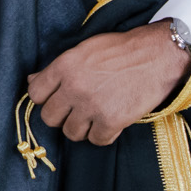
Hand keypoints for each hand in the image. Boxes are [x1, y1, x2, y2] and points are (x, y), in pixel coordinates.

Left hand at [28, 20, 190, 145]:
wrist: (157, 55)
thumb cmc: (121, 50)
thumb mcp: (83, 50)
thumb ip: (57, 68)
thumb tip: (32, 80)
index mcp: (64, 66)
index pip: (35, 94)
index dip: (45, 98)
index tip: (57, 98)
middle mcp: (74, 87)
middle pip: (49, 118)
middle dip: (61, 116)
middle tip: (76, 110)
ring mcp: (92, 106)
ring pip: (71, 133)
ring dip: (82, 128)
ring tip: (95, 116)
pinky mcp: (112, 121)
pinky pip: (96, 140)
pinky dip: (103, 135)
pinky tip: (110, 122)